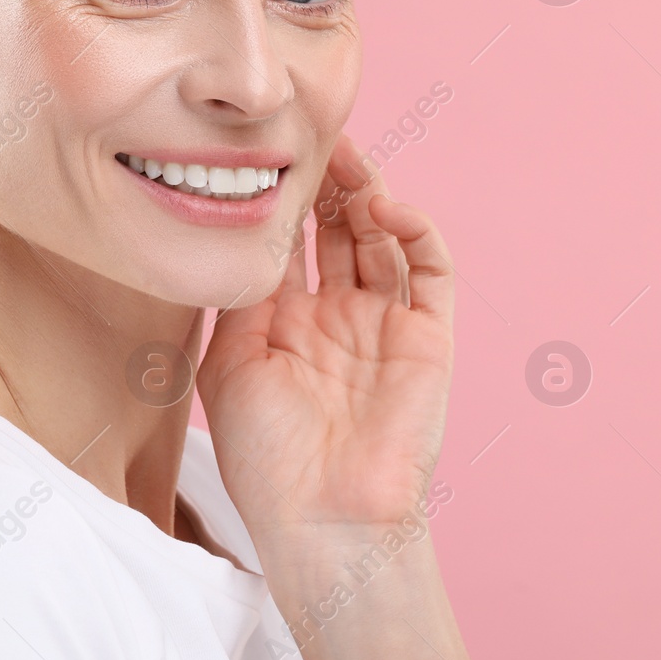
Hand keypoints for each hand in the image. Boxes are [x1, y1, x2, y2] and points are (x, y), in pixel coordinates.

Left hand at [195, 133, 455, 548]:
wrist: (324, 519)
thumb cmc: (266, 458)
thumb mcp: (230, 364)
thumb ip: (242, 295)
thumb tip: (245, 230)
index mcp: (288, 323)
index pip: (291, 241)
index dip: (281, 199)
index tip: (265, 155)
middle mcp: (338, 316)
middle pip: (338, 229)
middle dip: (326, 184)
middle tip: (312, 140)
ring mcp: (384, 324)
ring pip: (383, 238)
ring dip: (368, 194)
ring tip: (347, 160)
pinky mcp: (428, 337)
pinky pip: (430, 270)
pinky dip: (415, 231)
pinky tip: (386, 207)